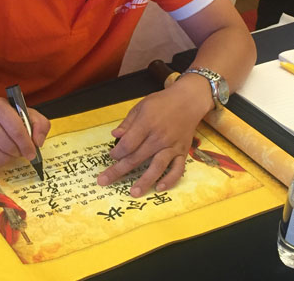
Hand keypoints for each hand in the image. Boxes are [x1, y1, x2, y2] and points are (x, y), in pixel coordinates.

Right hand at [0, 98, 49, 167]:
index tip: (33, 152)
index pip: (16, 129)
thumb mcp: (28, 114)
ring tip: (12, 150)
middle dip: (20, 152)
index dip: (27, 144)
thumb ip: (40, 124)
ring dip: (11, 157)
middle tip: (23, 151)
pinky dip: (2, 161)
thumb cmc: (8, 118)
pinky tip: (2, 152)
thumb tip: (37, 142)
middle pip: (8, 145)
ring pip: (0, 156)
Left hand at [97, 76, 212, 196]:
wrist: (189, 100)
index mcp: (146, 124)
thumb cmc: (162, 102)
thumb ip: (128, 123)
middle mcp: (159, 137)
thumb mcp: (141, 106)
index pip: (128, 144)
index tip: (111, 156)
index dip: (117, 153)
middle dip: (119, 171)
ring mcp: (172, 146)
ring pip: (157, 167)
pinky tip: (159, 188)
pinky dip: (169, 180)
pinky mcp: (183, 152)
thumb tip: (115, 135)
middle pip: (136, 157)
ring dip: (144, 181)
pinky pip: (177, 169)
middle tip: (104, 181)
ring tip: (133, 193)